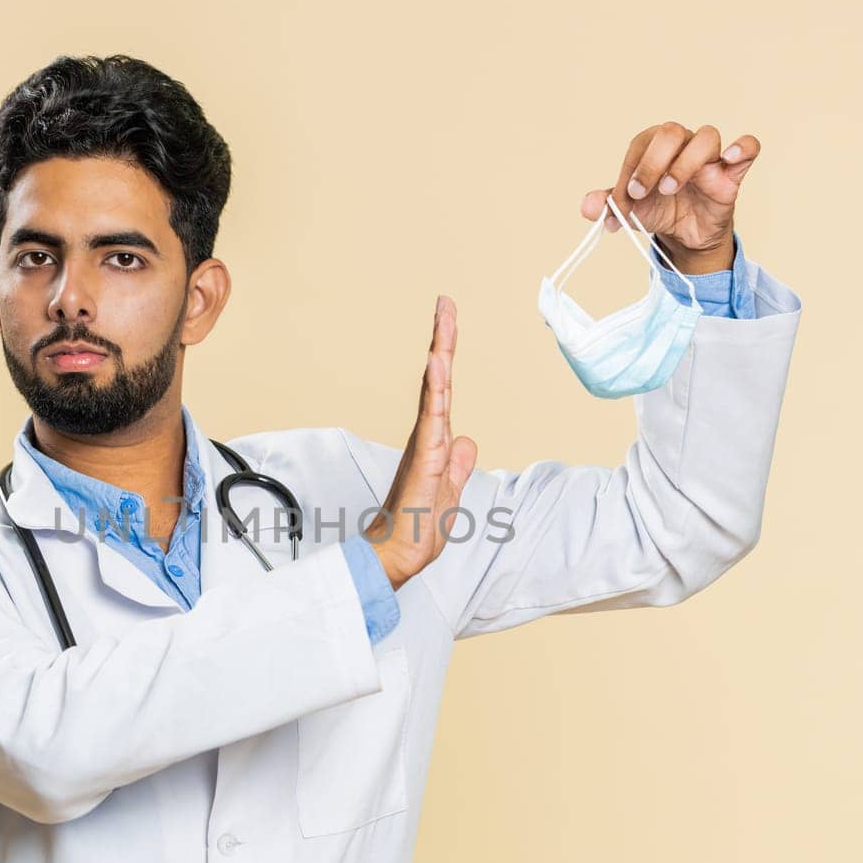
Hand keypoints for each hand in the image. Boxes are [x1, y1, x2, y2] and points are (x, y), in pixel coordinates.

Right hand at [363, 295, 478, 590]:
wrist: (397, 558)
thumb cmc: (417, 529)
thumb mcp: (451, 493)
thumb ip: (458, 465)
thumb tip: (465, 440)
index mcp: (435, 442)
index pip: (444, 392)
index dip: (447, 357)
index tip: (448, 323)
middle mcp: (427, 437)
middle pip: (437, 380)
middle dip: (442, 340)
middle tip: (445, 303)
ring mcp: (423, 446)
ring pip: (434, 392)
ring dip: (439, 354)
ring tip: (443, 320)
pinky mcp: (423, 461)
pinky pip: (431, 419)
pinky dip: (435, 391)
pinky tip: (436, 365)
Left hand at [580, 122, 760, 273]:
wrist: (685, 235)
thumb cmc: (660, 210)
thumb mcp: (631, 211)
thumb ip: (609, 206)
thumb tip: (588, 206)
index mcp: (655, 147)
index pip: (640, 145)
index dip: (628, 171)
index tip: (620, 201)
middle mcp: (683, 144)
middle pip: (671, 131)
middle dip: (652, 162)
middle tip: (641, 192)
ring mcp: (710, 157)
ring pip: (706, 137)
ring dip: (685, 162)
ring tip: (670, 189)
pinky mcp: (732, 173)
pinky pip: (749, 147)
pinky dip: (743, 147)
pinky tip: (729, 158)